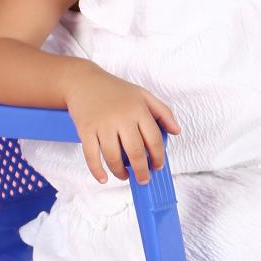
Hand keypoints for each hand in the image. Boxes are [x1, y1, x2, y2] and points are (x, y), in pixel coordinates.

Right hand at [64, 63, 181, 183]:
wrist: (83, 81)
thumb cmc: (115, 90)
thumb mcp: (143, 95)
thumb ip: (163, 112)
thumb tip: (176, 131)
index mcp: (138, 109)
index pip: (153, 139)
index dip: (158, 156)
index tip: (158, 166)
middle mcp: (121, 118)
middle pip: (135, 152)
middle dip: (142, 171)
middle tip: (144, 179)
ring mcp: (102, 125)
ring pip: (113, 157)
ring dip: (120, 172)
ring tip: (124, 176)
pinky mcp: (86, 130)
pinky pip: (91, 156)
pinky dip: (97, 170)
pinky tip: (103, 178)